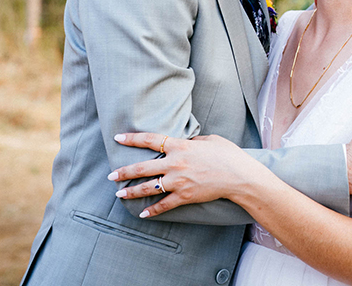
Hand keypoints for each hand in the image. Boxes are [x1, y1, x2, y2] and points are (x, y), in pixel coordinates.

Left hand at [108, 132, 257, 216]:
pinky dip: (152, 210)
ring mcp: (178, 181)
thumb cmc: (228, 154)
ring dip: (132, 191)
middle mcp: (175, 163)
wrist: (239, 176)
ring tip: (119, 194)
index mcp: (180, 146)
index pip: (150, 139)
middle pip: (142, 167)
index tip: (118, 137)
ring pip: (148, 187)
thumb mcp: (209, 139)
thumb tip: (186, 142)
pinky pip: (164, 205)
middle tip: (111, 176)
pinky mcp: (184, 196)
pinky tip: (143, 213)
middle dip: (123, 172)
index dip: (132, 138)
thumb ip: (193, 140)